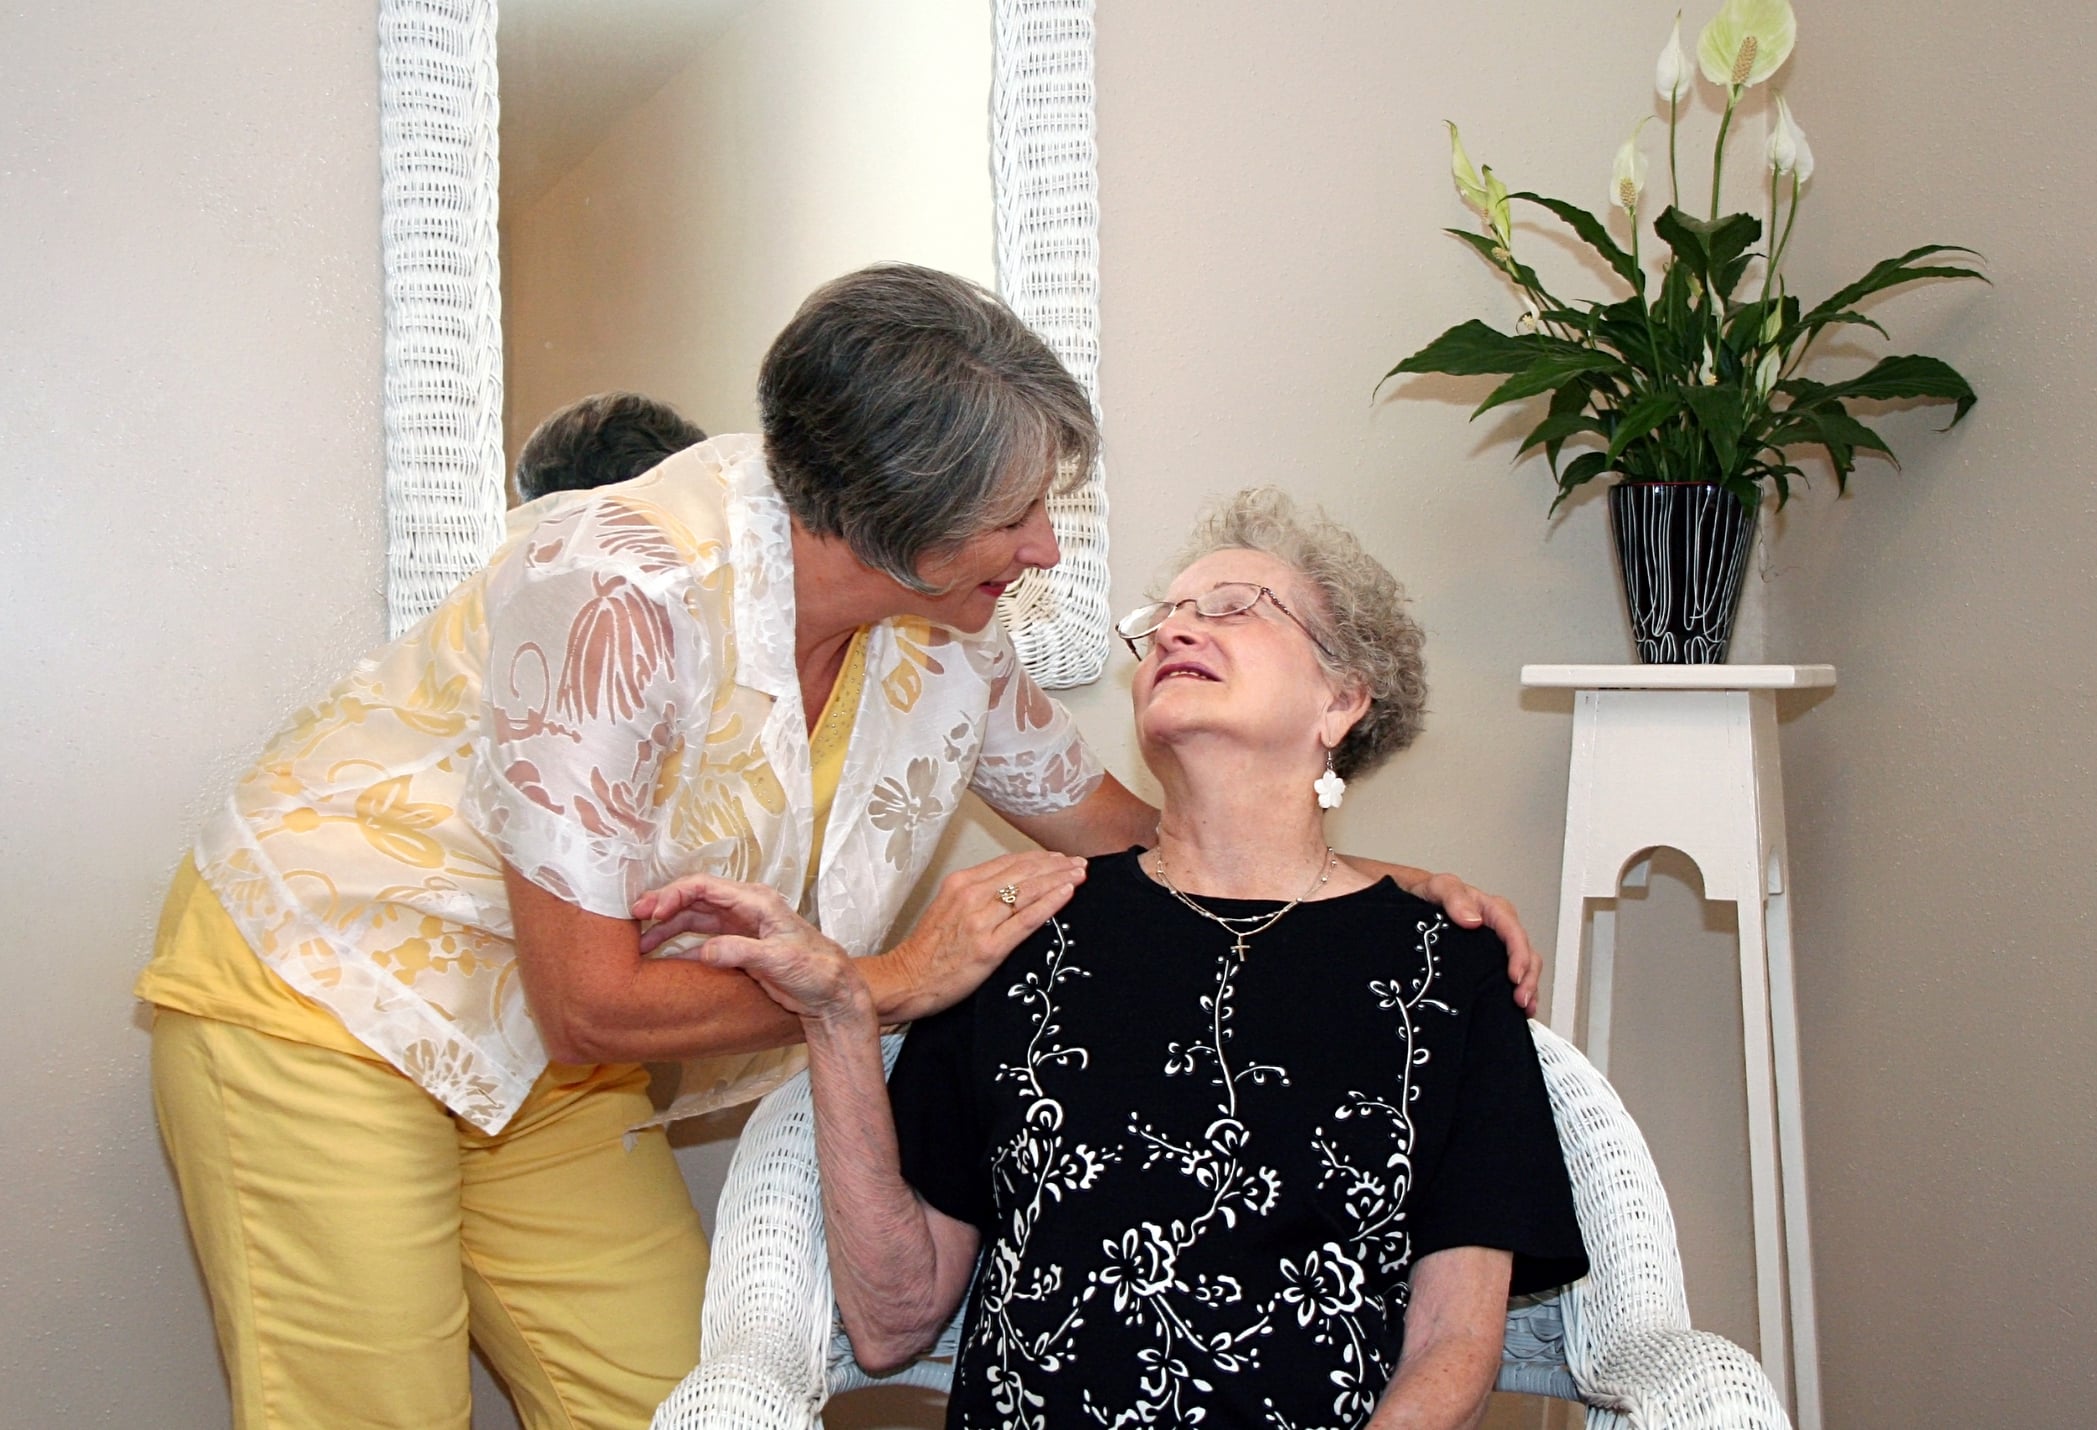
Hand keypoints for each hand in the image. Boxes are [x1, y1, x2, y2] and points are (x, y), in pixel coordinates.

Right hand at [631, 874, 863, 1022]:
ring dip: (667, 928)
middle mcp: (745, 909)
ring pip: (695, 920)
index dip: (674, 894)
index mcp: (756, 901)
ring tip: (641, 943)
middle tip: (635, 920)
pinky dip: (680, 946)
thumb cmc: (816, 970)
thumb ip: (741, 952)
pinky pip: (702, 941)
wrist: (832, 993)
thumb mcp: (779, 960)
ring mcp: (740, 927)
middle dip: (664, 907)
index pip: (706, 887)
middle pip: (695, 899)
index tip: (651, 910)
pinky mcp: (738, 947)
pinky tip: (662, 958)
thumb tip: (705, 951)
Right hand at [876, 850, 1087, 1023]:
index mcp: (961, 883)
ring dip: (1059, 879)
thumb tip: (1009, 886)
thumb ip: (976, 894)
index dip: (1038, 858)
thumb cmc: (928, 950)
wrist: (906, 979)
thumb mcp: (948, 908)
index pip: (1008, 862)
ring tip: (1079, 874)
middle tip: (1078, 863)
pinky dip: (1049, 903)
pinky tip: (1066, 893)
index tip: (1059, 858)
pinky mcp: (989, 947)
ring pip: (1028, 891)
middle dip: (1055, 865)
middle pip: (1023, 872)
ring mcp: (980, 921)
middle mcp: (971, 895)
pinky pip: (1026, 920)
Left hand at [1412, 873, 1538, 1015]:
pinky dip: (1517, 993)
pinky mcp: (1487, 962)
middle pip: (1526, 954)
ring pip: (1524, 967)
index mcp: (1492, 910)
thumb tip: (1472, 920)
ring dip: (1528, 989)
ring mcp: (1494, 947)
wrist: (1411, 901)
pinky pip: (1510, 977)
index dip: (1519, 955)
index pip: (1514, 933)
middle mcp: (1498, 930)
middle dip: (1528, 979)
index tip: (1514, 976)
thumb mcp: (1439, 888)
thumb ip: (1454, 896)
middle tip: (1520, 1000)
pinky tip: (1518, 1011)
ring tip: (1523, 1009)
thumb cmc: (1428, 894)